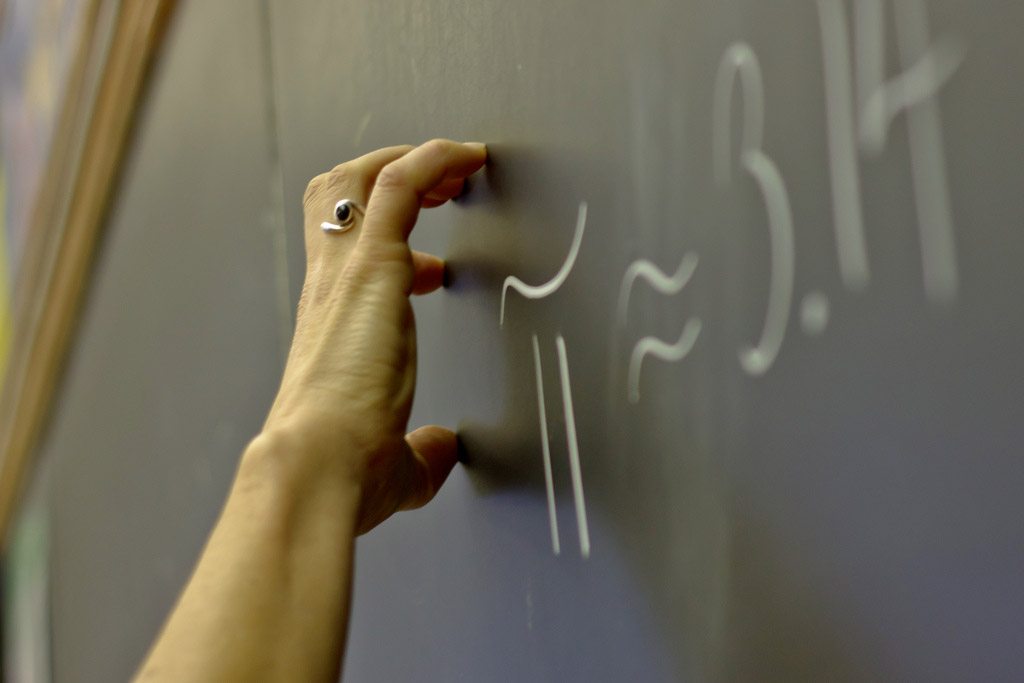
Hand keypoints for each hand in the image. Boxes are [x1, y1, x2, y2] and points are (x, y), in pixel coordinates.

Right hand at [263, 140, 486, 533]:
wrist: (317, 467)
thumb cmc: (343, 469)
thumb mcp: (395, 461)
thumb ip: (420, 450)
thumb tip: (439, 451)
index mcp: (332, 327)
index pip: (347, 258)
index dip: (390, 250)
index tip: (435, 266)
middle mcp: (330, 289)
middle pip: (337, 196)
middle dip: (388, 177)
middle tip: (445, 188)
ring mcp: (346, 271)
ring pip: (361, 178)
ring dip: (413, 161)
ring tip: (461, 166)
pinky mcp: (372, 265)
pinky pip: (400, 184)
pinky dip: (434, 159)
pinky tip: (469, 156)